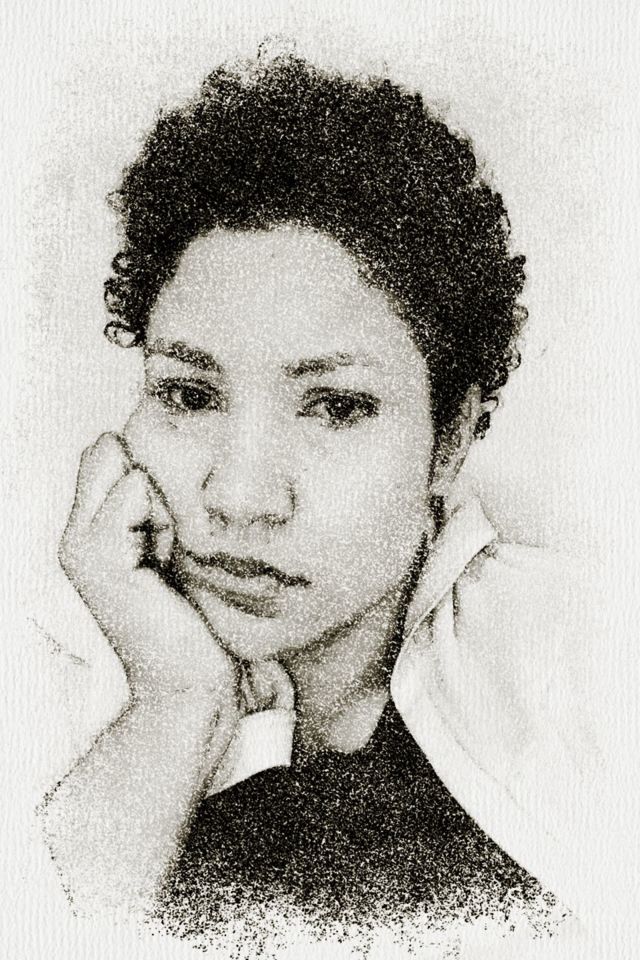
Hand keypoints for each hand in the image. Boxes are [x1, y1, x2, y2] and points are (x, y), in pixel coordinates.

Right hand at [58, 433, 239, 745]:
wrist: (190, 684)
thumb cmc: (197, 620)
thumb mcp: (178, 549)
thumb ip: (160, 507)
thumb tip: (166, 459)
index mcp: (91, 532)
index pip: (107, 451)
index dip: (150, 470)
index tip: (171, 527)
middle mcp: (75, 536)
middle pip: (107, 450)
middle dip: (152, 476)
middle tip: (170, 538)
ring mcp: (80, 546)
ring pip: (126, 466)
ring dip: (163, 499)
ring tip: (170, 553)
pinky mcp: (98, 556)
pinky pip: (134, 488)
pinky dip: (164, 512)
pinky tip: (168, 558)